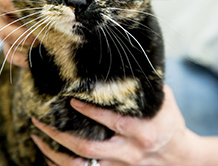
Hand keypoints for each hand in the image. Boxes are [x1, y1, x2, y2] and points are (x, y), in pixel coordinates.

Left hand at [31, 85, 198, 165]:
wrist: (180, 159)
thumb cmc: (170, 124)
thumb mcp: (164, 102)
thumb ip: (146, 87)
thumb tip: (128, 62)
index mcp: (142, 131)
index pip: (111, 121)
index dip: (89, 111)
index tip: (70, 100)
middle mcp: (128, 152)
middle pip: (87, 147)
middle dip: (59, 135)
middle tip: (40, 119)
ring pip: (80, 165)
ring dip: (54, 153)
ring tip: (37, 136)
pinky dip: (62, 164)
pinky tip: (49, 152)